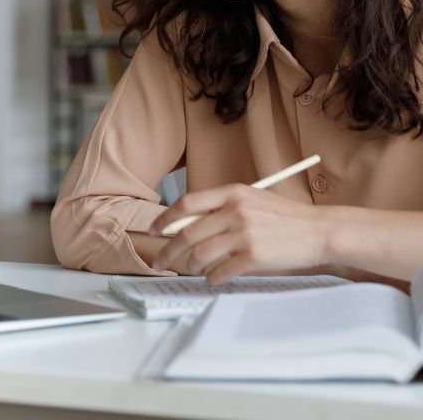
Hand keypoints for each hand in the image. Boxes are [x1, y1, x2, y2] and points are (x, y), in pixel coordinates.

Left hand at [148, 184, 327, 284]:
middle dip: (168, 251)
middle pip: (187, 233)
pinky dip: (212, 278)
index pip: (186, 204)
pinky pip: (221, 271)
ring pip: (201, 254)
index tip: (153, 230)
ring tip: (192, 270)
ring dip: (191, 267)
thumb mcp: (251, 199)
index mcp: (231, 192)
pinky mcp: (255, 256)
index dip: (164, 219)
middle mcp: (235, 211)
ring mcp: (245, 234)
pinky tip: (212, 279)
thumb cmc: (284, 216)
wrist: (319, 230)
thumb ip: (221, 208)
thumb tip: (185, 225)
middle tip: (160, 262)